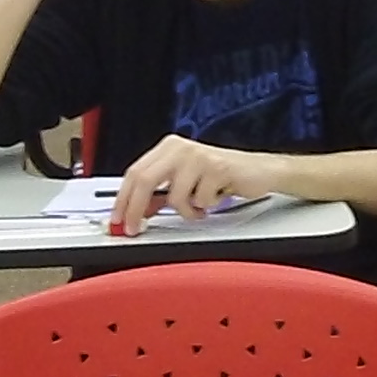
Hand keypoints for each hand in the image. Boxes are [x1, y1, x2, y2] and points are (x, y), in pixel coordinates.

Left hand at [112, 135, 281, 232]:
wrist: (259, 171)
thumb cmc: (222, 176)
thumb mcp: (184, 183)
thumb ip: (159, 194)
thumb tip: (135, 213)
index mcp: (169, 148)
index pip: (135, 172)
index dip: (123, 199)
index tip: (118, 219)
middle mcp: (180, 148)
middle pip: (144, 180)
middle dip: (136, 209)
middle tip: (135, 229)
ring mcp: (198, 157)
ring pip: (174, 196)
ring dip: (185, 210)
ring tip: (199, 205)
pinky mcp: (216, 168)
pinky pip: (199, 201)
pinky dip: (205, 208)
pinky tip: (216, 197)